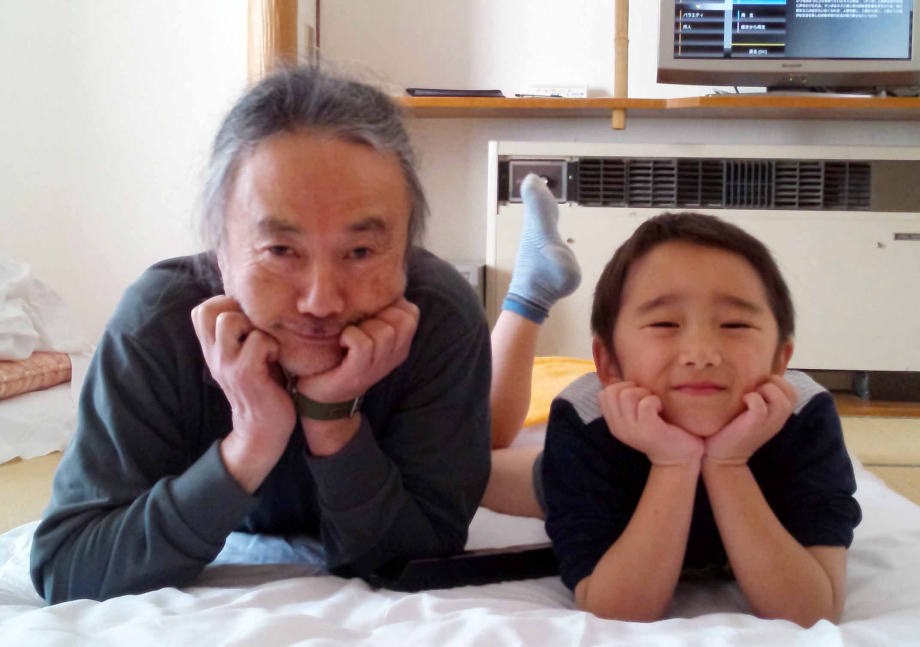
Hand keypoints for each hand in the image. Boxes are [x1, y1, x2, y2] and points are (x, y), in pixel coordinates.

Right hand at [191, 295, 294, 490]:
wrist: (262, 430)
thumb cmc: (263, 387)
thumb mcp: (245, 358)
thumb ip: (241, 336)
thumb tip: (255, 306)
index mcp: (213, 349)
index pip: (201, 310)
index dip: (225, 304)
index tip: (246, 321)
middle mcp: (214, 355)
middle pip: (210, 309)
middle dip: (238, 310)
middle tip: (255, 331)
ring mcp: (227, 364)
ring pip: (230, 320)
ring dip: (254, 326)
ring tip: (265, 345)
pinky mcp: (245, 374)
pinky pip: (258, 341)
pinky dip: (273, 345)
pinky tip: (276, 360)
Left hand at [295, 297, 419, 402]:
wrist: (325, 398)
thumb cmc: (344, 357)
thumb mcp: (369, 336)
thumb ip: (378, 314)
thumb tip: (379, 279)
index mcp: (400, 346)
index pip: (411, 312)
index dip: (392, 305)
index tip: (372, 314)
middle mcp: (394, 356)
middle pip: (402, 320)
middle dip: (379, 315)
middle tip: (361, 325)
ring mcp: (378, 367)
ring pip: (384, 331)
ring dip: (363, 327)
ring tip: (350, 336)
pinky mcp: (358, 373)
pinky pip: (363, 343)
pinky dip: (350, 337)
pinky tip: (342, 342)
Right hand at [598, 381, 703, 466]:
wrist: (679, 458)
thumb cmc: (661, 431)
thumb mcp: (637, 417)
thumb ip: (627, 403)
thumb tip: (626, 378)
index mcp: (614, 423)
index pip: (603, 393)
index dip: (621, 387)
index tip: (637, 397)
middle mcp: (618, 427)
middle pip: (612, 391)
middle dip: (632, 388)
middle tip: (646, 400)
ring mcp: (631, 430)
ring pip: (626, 395)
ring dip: (644, 394)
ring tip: (654, 405)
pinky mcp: (648, 430)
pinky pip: (646, 403)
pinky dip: (656, 402)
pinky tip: (661, 410)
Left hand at [704, 375, 795, 465]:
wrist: (722, 455)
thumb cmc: (733, 428)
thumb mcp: (751, 410)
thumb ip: (758, 395)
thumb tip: (752, 372)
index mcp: (778, 414)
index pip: (790, 389)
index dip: (775, 381)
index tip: (757, 386)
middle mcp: (778, 419)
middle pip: (791, 391)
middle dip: (772, 383)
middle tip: (754, 389)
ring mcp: (768, 423)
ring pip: (781, 398)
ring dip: (765, 390)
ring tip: (749, 396)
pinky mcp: (754, 425)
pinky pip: (760, 405)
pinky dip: (751, 398)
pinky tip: (742, 401)